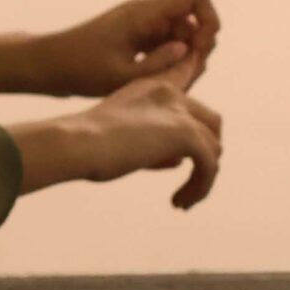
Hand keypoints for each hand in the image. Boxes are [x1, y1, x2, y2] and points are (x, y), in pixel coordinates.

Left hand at [38, 0, 220, 98]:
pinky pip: (170, 46)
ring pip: (185, 38)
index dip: (209, 22)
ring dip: (185, 62)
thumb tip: (188, 50)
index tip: (199, 52)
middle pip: (196, 23)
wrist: (50, 64)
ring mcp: (146, 24)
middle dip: (198, 52)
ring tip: (166, 87)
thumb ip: (160, 64)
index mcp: (146, 11)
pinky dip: (172, 64)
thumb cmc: (80, 69)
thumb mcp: (122, 76)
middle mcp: (150, 12)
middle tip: (181, 81)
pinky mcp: (141, 38)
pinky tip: (158, 85)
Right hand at [75, 49, 224, 209]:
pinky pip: (209, 165)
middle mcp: (169, 93)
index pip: (185, 87)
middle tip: (192, 180)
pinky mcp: (186, 134)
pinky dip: (200, 187)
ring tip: (180, 201)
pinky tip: (178, 203)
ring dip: (202, 176)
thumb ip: (153, 142)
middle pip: (211, 122)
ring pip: (213, 147)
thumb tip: (179, 161)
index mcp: (149, 87)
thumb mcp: (122, 137)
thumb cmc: (84, 145)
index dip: (198, 110)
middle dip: (206, 152)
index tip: (202, 112)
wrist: (75, 142)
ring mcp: (179, 112)